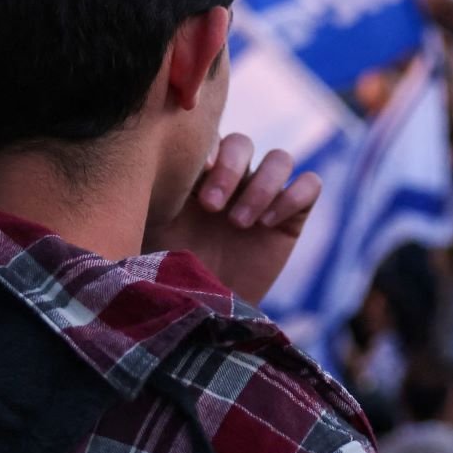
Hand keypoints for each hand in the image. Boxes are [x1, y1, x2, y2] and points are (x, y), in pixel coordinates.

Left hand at [148, 134, 323, 303]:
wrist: (203, 316)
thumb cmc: (169, 275)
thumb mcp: (151, 232)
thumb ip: (153, 195)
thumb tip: (142, 166)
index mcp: (195, 177)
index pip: (210, 137)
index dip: (207, 149)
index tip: (193, 178)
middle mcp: (233, 181)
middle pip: (243, 143)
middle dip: (231, 169)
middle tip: (212, 207)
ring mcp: (266, 197)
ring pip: (281, 158)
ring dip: (262, 185)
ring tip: (241, 222)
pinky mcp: (292, 218)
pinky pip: (310, 185)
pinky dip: (293, 196)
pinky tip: (269, 224)